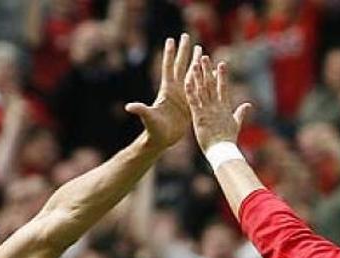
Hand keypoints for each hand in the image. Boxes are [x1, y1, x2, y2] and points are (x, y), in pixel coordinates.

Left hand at [125, 34, 197, 151]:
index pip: (168, 68)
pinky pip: (198, 88)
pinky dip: (203, 79)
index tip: (170, 40)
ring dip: (195, 62)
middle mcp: (174, 90)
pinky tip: (210, 72)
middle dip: (183, 51)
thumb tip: (129, 107)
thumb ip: (141, 110)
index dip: (169, 54)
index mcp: (166, 90)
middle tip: (186, 36)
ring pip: (190, 74)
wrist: (162, 139)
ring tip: (201, 49)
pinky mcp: (189, 103)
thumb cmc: (154, 129)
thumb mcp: (148, 118)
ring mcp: (182, 95)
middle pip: (179, 66)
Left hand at [185, 54, 250, 152]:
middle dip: (208, 70)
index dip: (222, 75)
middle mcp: (216, 106)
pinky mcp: (199, 117)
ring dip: (198, 76)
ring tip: (194, 63)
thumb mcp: (236, 124)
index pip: (223, 88)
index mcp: (225, 107)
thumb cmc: (229, 141)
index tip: (221, 64)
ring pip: (202, 90)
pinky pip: (193, 102)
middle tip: (204, 57)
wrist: (223, 151)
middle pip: (211, 85)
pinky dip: (190, 91)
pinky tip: (186, 81)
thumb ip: (241, 113)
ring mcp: (207, 110)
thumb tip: (249, 105)